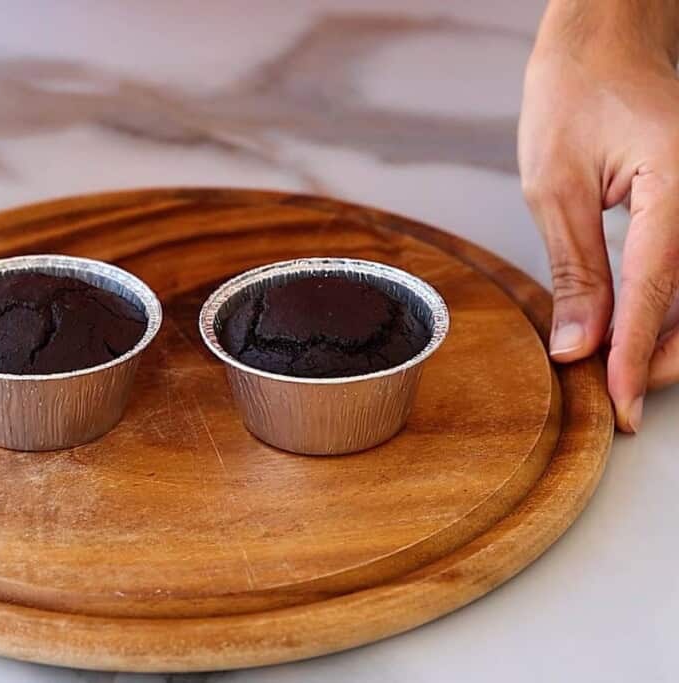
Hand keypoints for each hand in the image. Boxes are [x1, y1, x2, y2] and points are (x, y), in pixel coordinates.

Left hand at [519, 1, 678, 431]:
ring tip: (622, 370)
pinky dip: (671, 306)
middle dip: (659, 356)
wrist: (606, 38)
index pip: (659, 291)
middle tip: (616, 394)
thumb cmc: (575, 92)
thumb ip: (574, 271)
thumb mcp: (553, 186)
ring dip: (670, 336)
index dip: (634, 356)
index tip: (619, 406)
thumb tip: (578, 346)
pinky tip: (639, 329)